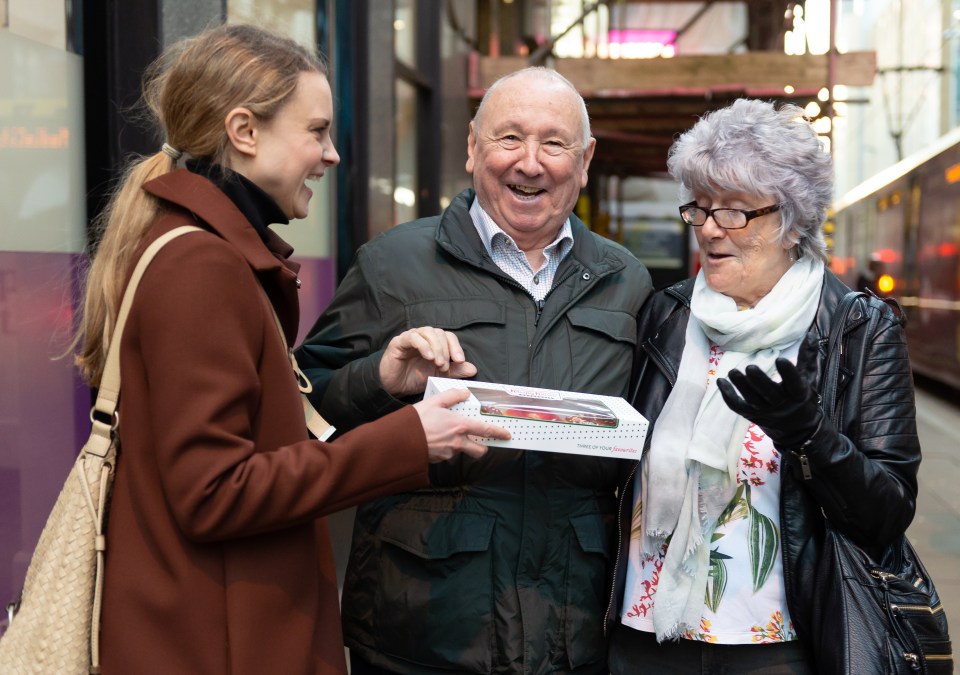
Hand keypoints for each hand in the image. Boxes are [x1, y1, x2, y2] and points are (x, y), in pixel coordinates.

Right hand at [380, 327, 477, 397]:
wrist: (393, 386)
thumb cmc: (414, 378)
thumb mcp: (438, 376)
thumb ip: (455, 371)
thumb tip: (473, 369)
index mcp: (434, 343)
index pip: (449, 337)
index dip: (456, 347)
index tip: (460, 361)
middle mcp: (424, 337)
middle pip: (440, 333)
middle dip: (445, 350)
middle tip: (445, 367)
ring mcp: (411, 337)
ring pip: (428, 332)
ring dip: (436, 348)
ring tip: (438, 364)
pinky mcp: (399, 342)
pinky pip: (413, 337)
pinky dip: (423, 345)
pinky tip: (428, 356)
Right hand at [412, 389, 510, 461]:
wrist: (399, 441)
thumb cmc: (416, 420)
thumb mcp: (434, 401)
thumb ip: (452, 396)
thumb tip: (464, 392)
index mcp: (459, 426)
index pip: (485, 431)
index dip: (498, 433)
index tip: (506, 435)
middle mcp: (457, 442)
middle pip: (479, 450)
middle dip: (482, 447)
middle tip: (479, 441)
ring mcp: (449, 453)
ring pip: (462, 451)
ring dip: (461, 445)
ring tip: (448, 434)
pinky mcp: (439, 459)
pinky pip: (448, 454)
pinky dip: (446, 447)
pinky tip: (436, 439)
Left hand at [716, 336, 821, 450]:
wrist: (797, 428)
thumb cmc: (802, 396)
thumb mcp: (809, 377)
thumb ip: (808, 356)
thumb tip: (810, 334)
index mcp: (798, 394)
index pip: (794, 384)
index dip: (788, 373)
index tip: (781, 360)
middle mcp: (781, 405)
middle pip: (769, 393)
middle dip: (759, 381)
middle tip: (750, 367)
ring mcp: (765, 411)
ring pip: (751, 399)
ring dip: (741, 386)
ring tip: (732, 372)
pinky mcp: (751, 415)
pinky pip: (737, 406)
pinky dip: (727, 395)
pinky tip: (721, 382)